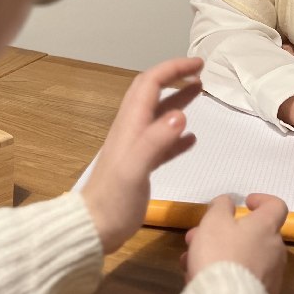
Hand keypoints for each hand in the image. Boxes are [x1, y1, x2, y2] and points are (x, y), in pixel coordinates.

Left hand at [81, 57, 201, 253]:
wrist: (94, 229)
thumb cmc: (113, 200)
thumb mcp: (135, 169)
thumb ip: (156, 141)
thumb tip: (181, 114)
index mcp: (130, 124)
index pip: (151, 83)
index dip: (173, 69)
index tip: (198, 64)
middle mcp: (132, 129)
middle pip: (152, 91)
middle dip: (174, 76)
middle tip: (199, 71)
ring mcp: (136, 147)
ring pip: (158, 113)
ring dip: (178, 99)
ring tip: (200, 91)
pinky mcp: (141, 166)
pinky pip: (162, 141)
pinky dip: (178, 134)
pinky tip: (192, 138)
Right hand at [182, 193, 288, 293]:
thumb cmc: (220, 255)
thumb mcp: (213, 222)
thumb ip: (221, 207)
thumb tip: (229, 203)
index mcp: (266, 228)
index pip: (276, 206)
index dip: (262, 200)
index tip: (245, 203)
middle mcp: (275, 250)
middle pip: (254, 234)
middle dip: (224, 232)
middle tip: (197, 236)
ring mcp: (272, 276)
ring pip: (244, 257)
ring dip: (219, 254)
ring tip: (189, 261)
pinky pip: (243, 279)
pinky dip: (225, 275)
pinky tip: (199, 281)